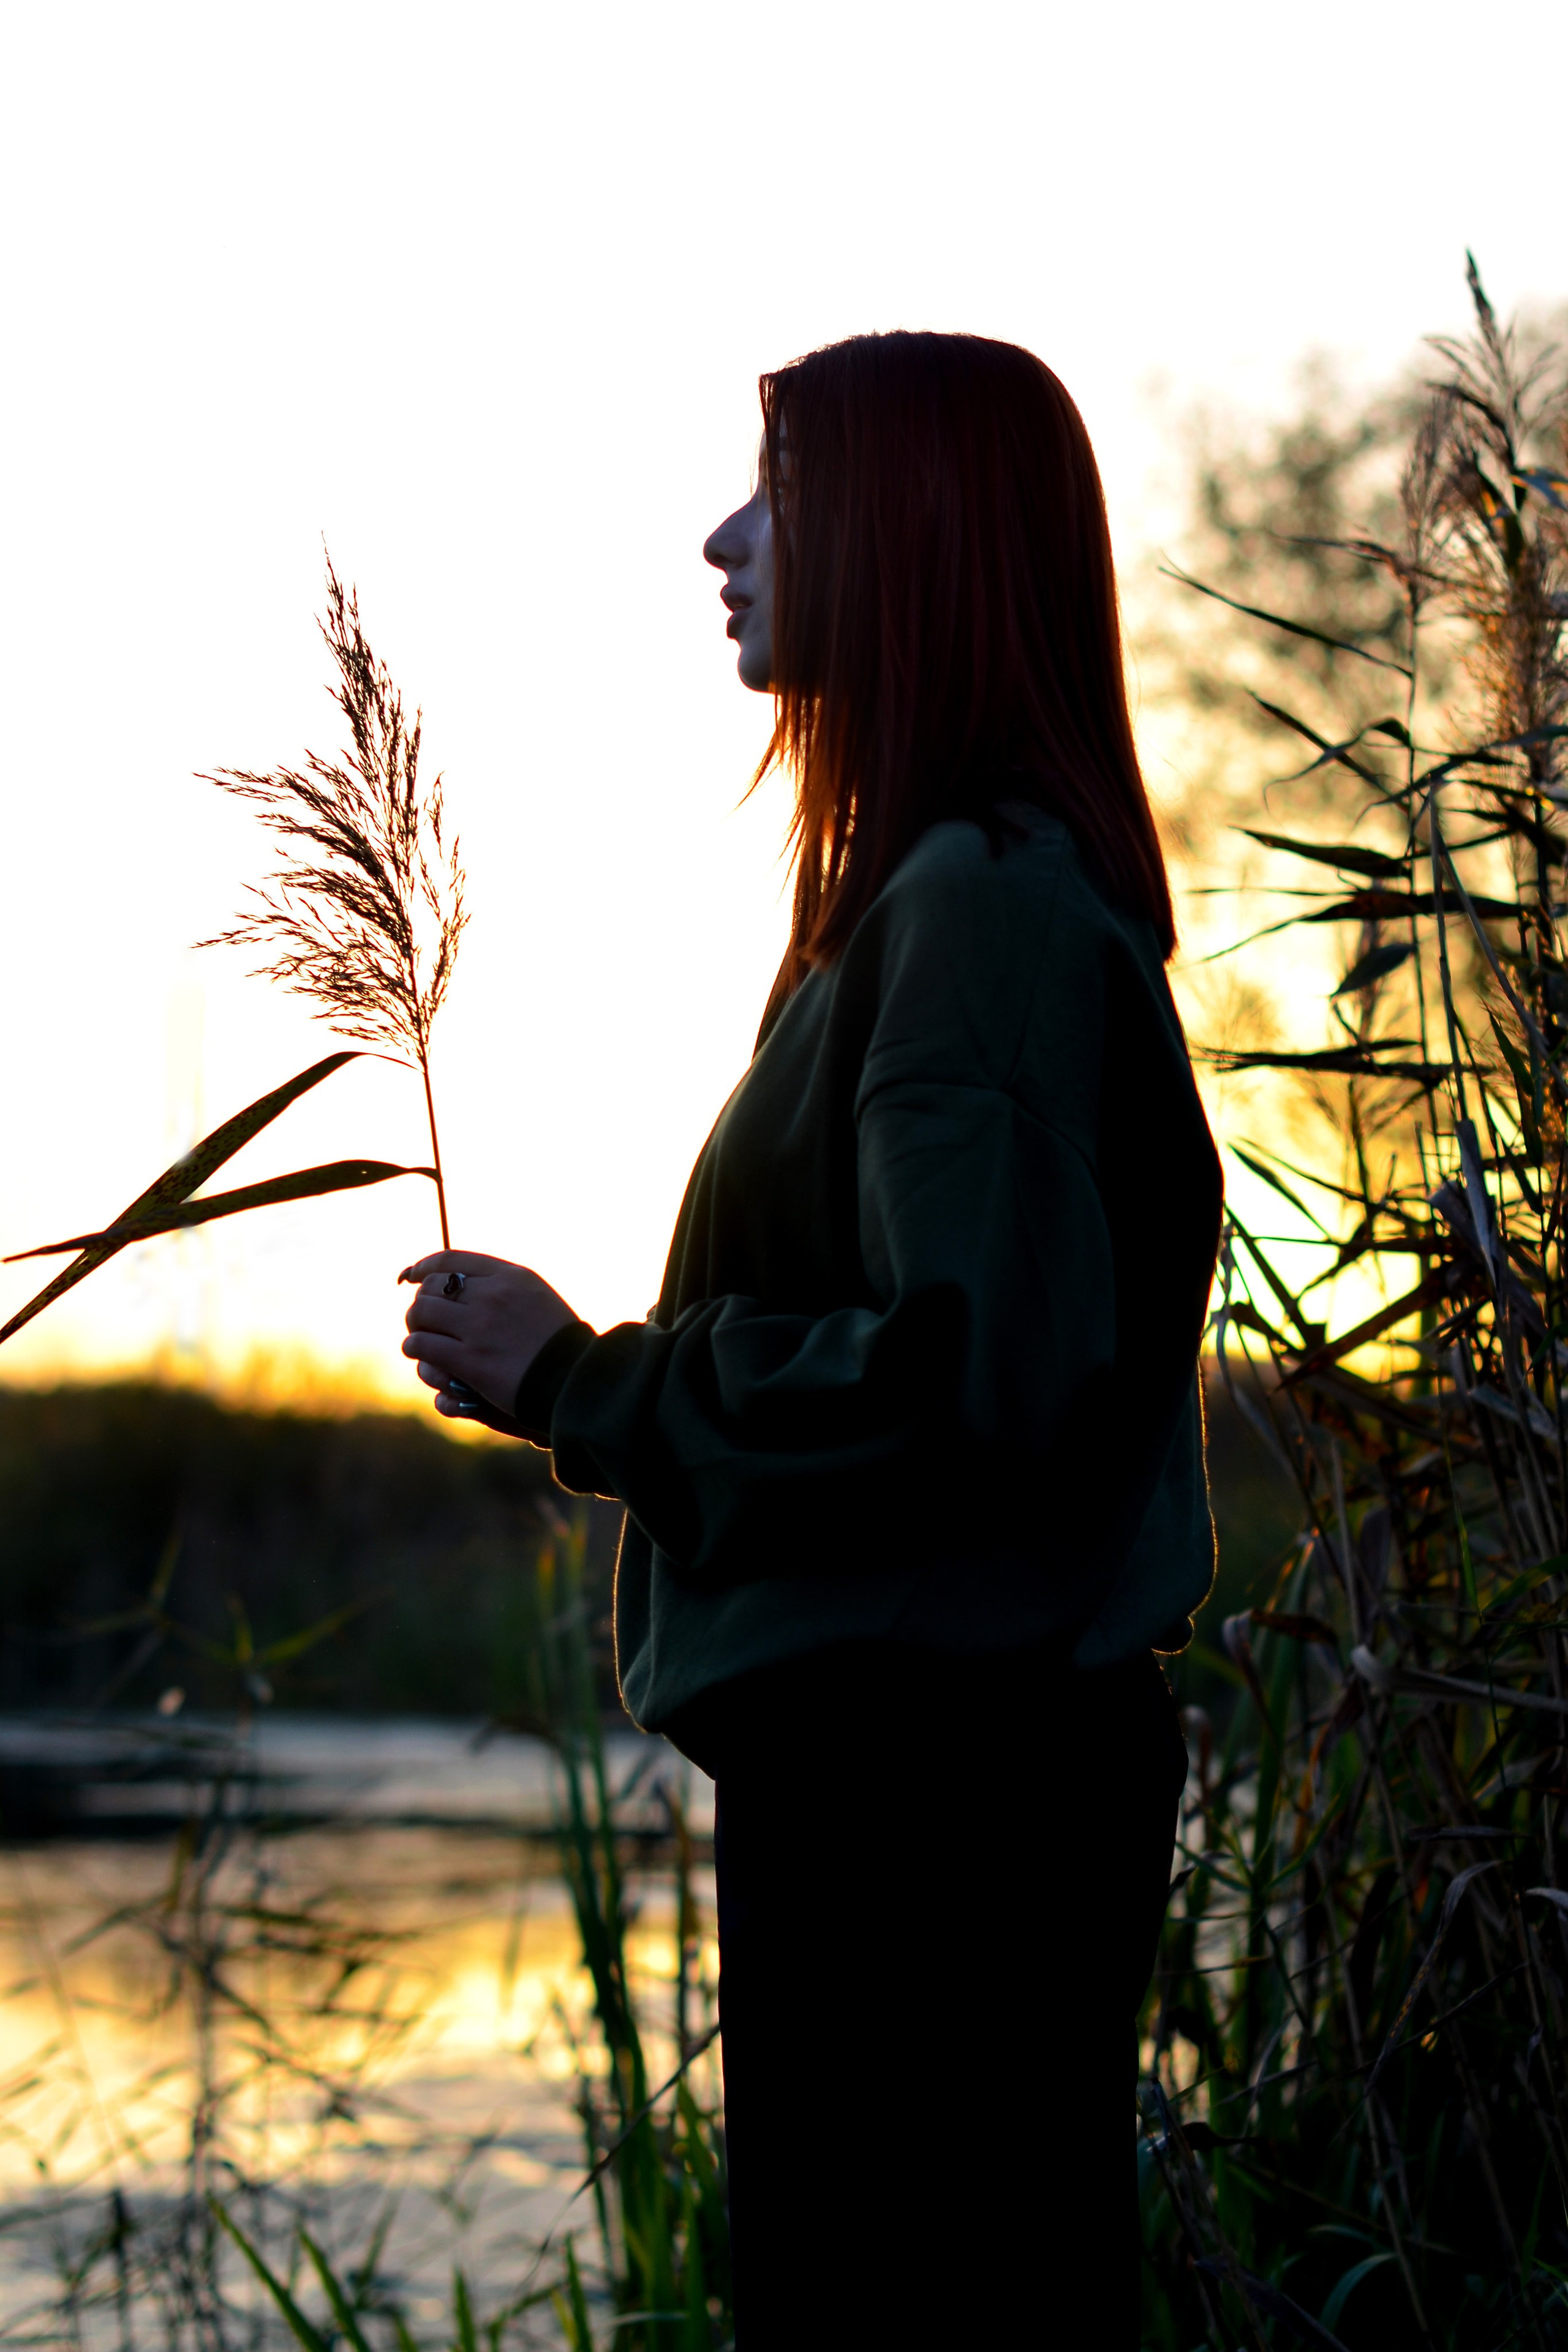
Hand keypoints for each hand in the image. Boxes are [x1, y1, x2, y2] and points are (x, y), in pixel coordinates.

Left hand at [400, 1251, 575, 1433]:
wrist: (574, 1381)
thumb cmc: (559, 1345)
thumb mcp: (538, 1299)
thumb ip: (506, 1288)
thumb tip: (468, 1283)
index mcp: (511, 1276)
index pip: (451, 1259)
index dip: (425, 1267)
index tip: (413, 1276)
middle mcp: (493, 1294)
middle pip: (432, 1286)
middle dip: (422, 1302)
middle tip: (423, 1319)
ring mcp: (480, 1326)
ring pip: (422, 1312)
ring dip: (415, 1325)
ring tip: (418, 1336)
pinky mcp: (469, 1359)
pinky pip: (422, 1344)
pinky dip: (414, 1347)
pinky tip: (419, 1354)